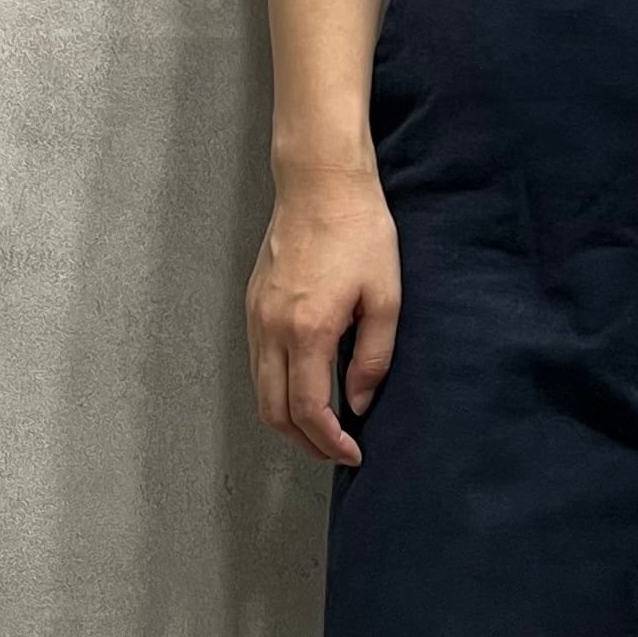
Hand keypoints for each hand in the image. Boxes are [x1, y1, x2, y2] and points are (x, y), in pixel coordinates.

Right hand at [247, 168, 401, 464]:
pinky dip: (278, 389)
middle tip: (336, 451)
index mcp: (308, 329)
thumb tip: (358, 402)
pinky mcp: (253, 305)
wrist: (320, 183)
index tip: (352, 452)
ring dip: (289, 419)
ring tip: (323, 427)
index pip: (308, 410)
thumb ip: (373, 358)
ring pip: (260, 391)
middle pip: (274, 411)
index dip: (329, 442)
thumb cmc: (359, 231)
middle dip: (304, 442)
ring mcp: (257, 316)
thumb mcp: (385, 298)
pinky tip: (306, 388)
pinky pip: (258, 364)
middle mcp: (272, 328)